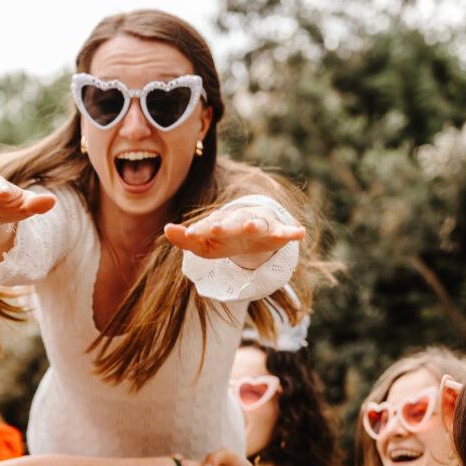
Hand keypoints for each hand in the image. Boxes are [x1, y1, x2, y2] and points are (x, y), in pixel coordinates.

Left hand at [164, 204, 303, 266]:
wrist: (251, 234)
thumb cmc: (224, 239)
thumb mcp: (204, 244)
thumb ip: (185, 238)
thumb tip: (166, 229)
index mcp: (219, 224)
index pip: (207, 226)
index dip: (199, 230)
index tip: (189, 234)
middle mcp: (238, 221)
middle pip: (230, 222)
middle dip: (224, 225)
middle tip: (215, 228)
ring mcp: (258, 225)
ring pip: (256, 223)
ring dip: (254, 224)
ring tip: (253, 226)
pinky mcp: (275, 232)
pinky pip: (284, 231)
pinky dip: (292, 231)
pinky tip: (299, 232)